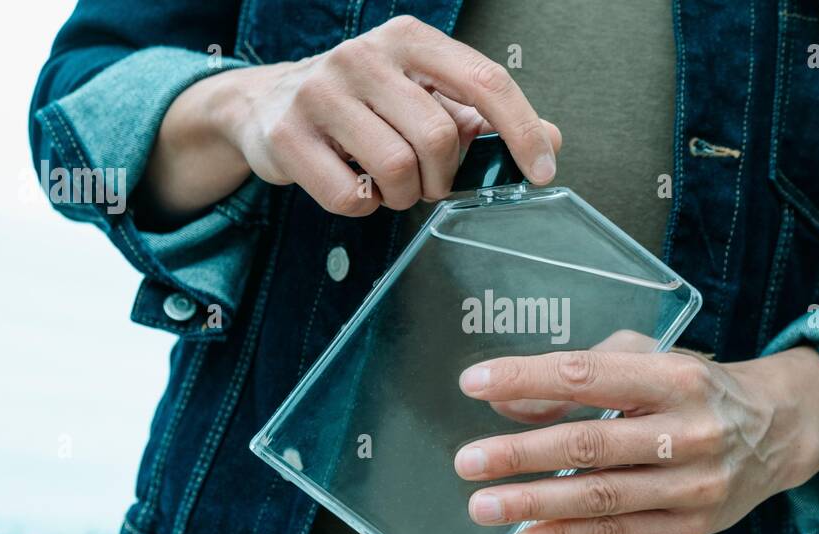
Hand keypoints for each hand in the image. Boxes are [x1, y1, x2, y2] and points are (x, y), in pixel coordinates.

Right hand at [139, 15, 560, 220]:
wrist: (266, 105)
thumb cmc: (363, 106)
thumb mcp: (423, 97)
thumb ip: (483, 118)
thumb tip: (552, 141)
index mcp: (409, 40)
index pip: (485, 80)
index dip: (521, 130)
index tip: (541, 172)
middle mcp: (364, 55)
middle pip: (440, 137)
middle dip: (443, 177)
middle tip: (427, 183)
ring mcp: (320, 92)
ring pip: (397, 169)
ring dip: (404, 196)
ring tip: (389, 185)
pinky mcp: (286, 134)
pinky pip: (350, 197)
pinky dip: (363, 207)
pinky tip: (355, 187)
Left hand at [453, 346, 818, 533]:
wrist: (778, 430)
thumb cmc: (695, 388)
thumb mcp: (644, 360)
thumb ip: (577, 377)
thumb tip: (508, 404)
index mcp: (674, 377)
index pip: (587, 374)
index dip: (528, 378)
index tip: (475, 383)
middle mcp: (688, 430)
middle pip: (591, 442)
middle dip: (521, 453)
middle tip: (468, 461)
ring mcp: (693, 483)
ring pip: (601, 496)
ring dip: (534, 502)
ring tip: (483, 505)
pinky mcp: (690, 524)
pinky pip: (616, 533)